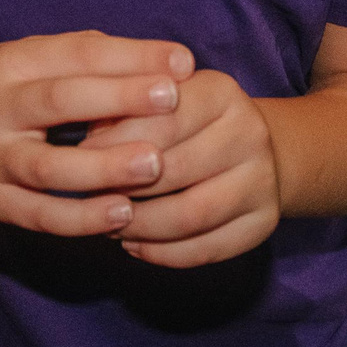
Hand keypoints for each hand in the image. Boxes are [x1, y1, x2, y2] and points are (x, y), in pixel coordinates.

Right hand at [0, 32, 192, 237]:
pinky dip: (80, 219)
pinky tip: (121, 216)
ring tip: (154, 164)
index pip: (75, 53)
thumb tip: (150, 58)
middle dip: (118, 98)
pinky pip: (39, 215)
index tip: (183, 60)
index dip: (130, 55)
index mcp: (9, 62)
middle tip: (172, 98)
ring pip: (49, 167)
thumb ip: (73, 58)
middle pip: (59, 100)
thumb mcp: (13, 60)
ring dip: (103, 167)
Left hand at [96, 69, 281, 267]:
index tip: (81, 156)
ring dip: (140, 227)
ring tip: (108, 225)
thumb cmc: (185, 119)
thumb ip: (125, 109)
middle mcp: (250, 133)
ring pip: (190, 216)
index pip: (163, 120)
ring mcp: (263, 179)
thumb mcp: (159, 98)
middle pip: (174, 171)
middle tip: (88, 199)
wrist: (250, 145)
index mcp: (221, 92)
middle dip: (124, 189)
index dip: (116, 142)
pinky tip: (134, 244)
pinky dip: (163, 253)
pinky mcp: (265, 221)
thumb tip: (87, 146)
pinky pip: (207, 249)